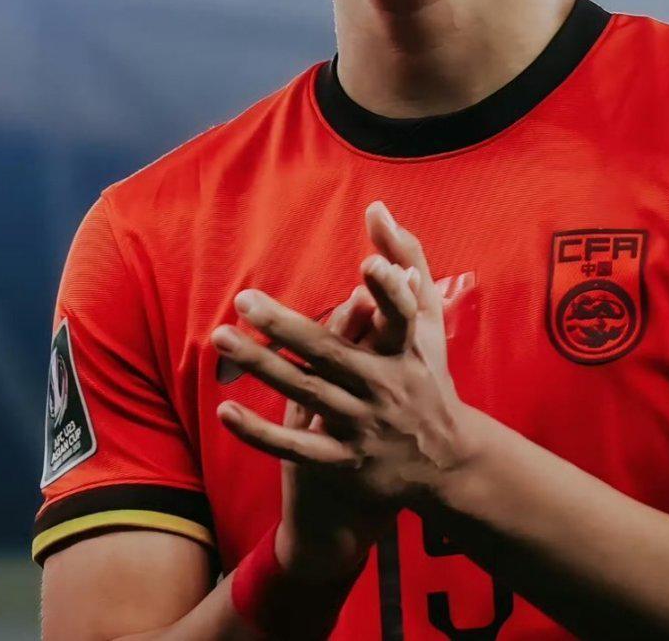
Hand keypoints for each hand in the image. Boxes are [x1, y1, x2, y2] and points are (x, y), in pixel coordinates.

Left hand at [211, 202, 472, 557]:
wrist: (447, 462)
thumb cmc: (428, 370)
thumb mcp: (429, 316)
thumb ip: (407, 257)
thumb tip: (376, 206)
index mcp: (408, 349)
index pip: (404, 316)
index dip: (390, 291)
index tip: (368, 265)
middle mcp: (385, 386)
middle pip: (330, 354)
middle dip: (285, 327)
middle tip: (242, 300)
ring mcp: (363, 425)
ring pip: (306, 393)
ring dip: (262, 366)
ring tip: (222, 337)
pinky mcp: (344, 460)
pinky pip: (296, 448)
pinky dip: (261, 433)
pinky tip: (226, 411)